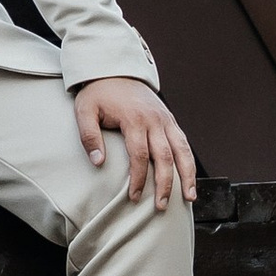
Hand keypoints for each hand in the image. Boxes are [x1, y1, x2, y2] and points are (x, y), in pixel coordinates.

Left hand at [74, 75, 196, 206]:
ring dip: (188, 175)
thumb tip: (98, 163)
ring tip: (190, 198)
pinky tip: (190, 178)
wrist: (115, 69)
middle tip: (160, 207)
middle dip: (165, 184)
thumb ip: (89, 137)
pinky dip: (189, 161)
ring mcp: (165, 119)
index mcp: (134, 119)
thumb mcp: (85, 111)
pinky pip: (183, 142)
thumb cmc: (98, 93)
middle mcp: (154, 120)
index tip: (133, 198)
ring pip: (182, 150)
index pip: (139, 156)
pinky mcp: (169, 119)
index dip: (138, 179)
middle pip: (165, 157)